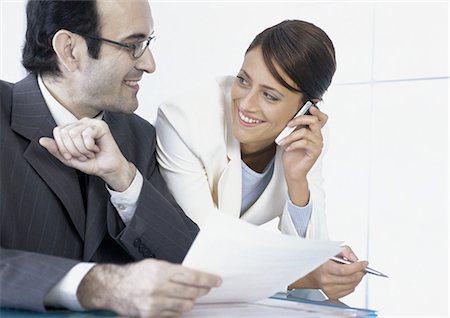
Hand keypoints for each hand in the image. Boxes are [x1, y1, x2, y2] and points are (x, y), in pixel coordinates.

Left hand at [39, 118, 134, 190]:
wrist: (107, 169)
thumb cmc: (91, 163)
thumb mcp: (69, 159)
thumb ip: (56, 150)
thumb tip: (41, 141)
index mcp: (72, 129)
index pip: (58, 131)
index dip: (62, 147)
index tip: (72, 156)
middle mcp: (81, 124)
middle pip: (65, 133)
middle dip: (73, 150)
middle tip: (83, 155)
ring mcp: (91, 123)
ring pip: (74, 134)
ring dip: (82, 149)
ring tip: (90, 153)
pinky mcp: (101, 126)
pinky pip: (86, 134)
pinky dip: (89, 146)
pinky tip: (96, 148)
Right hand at [77, 259, 221, 317]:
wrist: (114, 288)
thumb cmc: (135, 274)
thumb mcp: (156, 265)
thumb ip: (174, 271)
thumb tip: (194, 277)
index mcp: (161, 271)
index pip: (192, 276)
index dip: (207, 279)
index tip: (216, 280)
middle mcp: (159, 287)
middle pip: (191, 293)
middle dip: (203, 290)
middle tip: (207, 287)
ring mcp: (155, 303)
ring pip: (185, 306)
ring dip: (192, 301)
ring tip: (193, 296)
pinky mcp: (151, 315)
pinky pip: (174, 315)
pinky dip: (180, 310)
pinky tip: (179, 304)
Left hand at [279, 106, 327, 205]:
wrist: (292, 171)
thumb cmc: (291, 154)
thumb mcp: (291, 138)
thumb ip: (294, 128)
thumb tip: (289, 118)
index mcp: (314, 132)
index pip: (321, 118)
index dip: (317, 111)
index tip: (309, 106)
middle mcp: (318, 137)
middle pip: (314, 121)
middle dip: (300, 119)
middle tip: (288, 124)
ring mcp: (317, 145)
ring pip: (306, 132)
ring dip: (291, 135)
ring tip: (283, 141)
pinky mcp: (314, 153)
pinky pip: (304, 143)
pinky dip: (294, 144)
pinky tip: (288, 148)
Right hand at [288, 246, 367, 299]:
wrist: (312, 273)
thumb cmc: (322, 261)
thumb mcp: (332, 250)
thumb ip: (345, 251)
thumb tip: (355, 259)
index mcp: (325, 268)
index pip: (344, 270)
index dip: (357, 267)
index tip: (364, 263)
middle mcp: (326, 280)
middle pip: (350, 279)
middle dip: (360, 272)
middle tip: (361, 267)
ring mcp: (329, 289)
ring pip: (352, 286)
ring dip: (357, 278)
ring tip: (354, 272)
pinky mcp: (333, 295)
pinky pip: (350, 291)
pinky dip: (352, 284)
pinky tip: (348, 278)